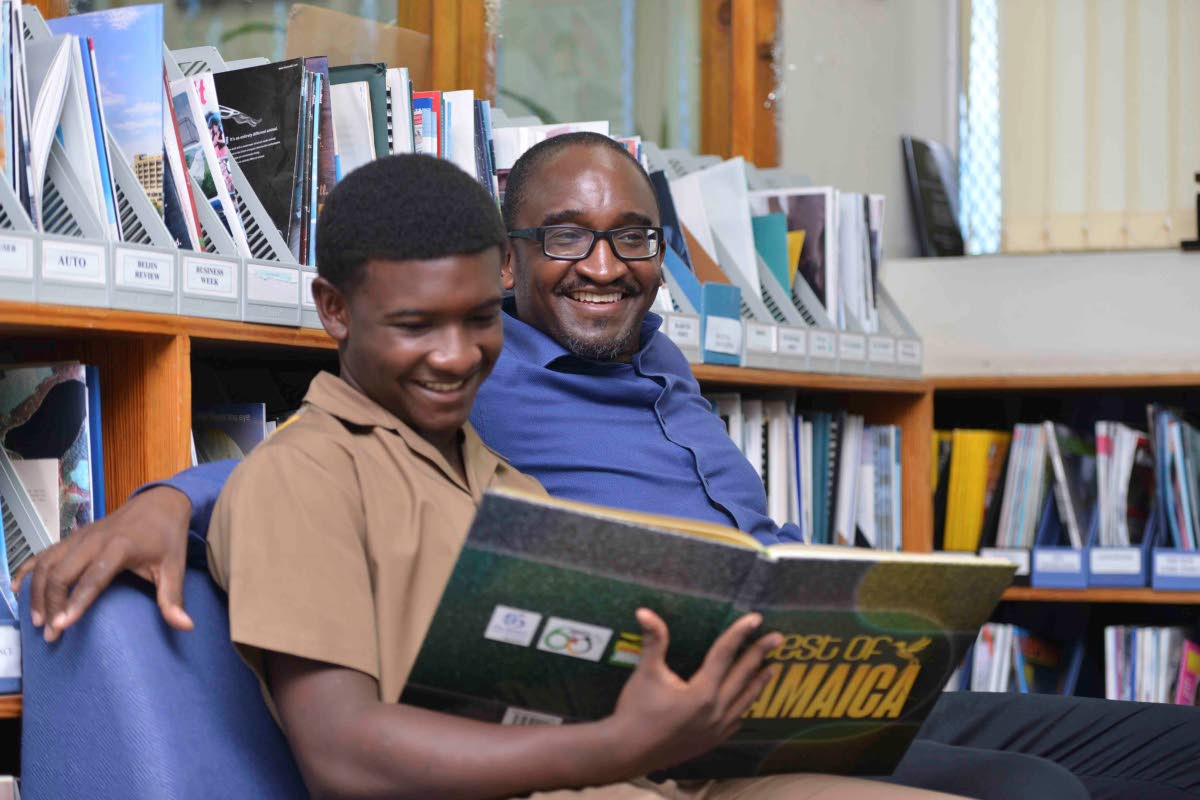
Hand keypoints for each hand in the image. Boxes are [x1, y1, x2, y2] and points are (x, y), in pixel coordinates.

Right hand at [14, 485, 194, 641]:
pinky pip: (45, 552)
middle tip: (51, 633)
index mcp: (120, 546)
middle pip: (62, 572)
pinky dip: (29, 568)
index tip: (63, 625)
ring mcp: (80, 536)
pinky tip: (17, 587)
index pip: (94, 577)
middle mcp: (94, 540)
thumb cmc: (167, 537)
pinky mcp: (74, 536)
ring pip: (48, 563)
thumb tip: (186, 626)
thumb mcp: (175, 567)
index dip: (76, 602)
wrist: (161, 502)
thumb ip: (174, 598)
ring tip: (38, 620)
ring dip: (38, 591)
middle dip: (52, 603)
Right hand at [607, 609, 781, 775]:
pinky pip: (736, 720)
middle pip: (743, 676)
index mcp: (702, 692)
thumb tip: (644, 611)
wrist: (628, 752)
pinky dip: (745, 706)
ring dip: (758, 682)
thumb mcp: (646, 672)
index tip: (756, 618)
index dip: (740, 633)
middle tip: (778, 638)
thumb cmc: (636, 710)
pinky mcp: (712, 741)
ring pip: (745, 701)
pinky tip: (748, 701)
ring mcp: (716, 729)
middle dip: (760, 654)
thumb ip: (653, 641)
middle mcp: (716, 711)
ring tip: (771, 668)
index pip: (725, 654)